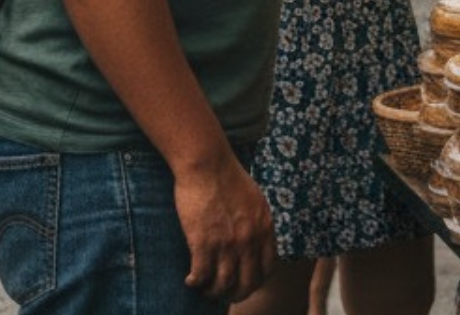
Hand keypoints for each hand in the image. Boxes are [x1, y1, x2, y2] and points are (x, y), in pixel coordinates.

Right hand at [173, 152, 274, 301]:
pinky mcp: (203, 241)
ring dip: (213, 292)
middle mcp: (250, 239)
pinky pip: (202, 274)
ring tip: (205, 290)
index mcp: (265, 228)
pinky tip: (191, 281)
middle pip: (248, 282)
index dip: (257, 281)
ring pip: (224, 283)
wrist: (209, 165)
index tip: (246, 283)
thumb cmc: (228, 179)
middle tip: (224, 294)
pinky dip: (196, 282)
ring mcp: (227, 242)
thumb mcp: (256, 201)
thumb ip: (258, 223)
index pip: (269, 268)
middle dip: (236, 293)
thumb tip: (256, 241)